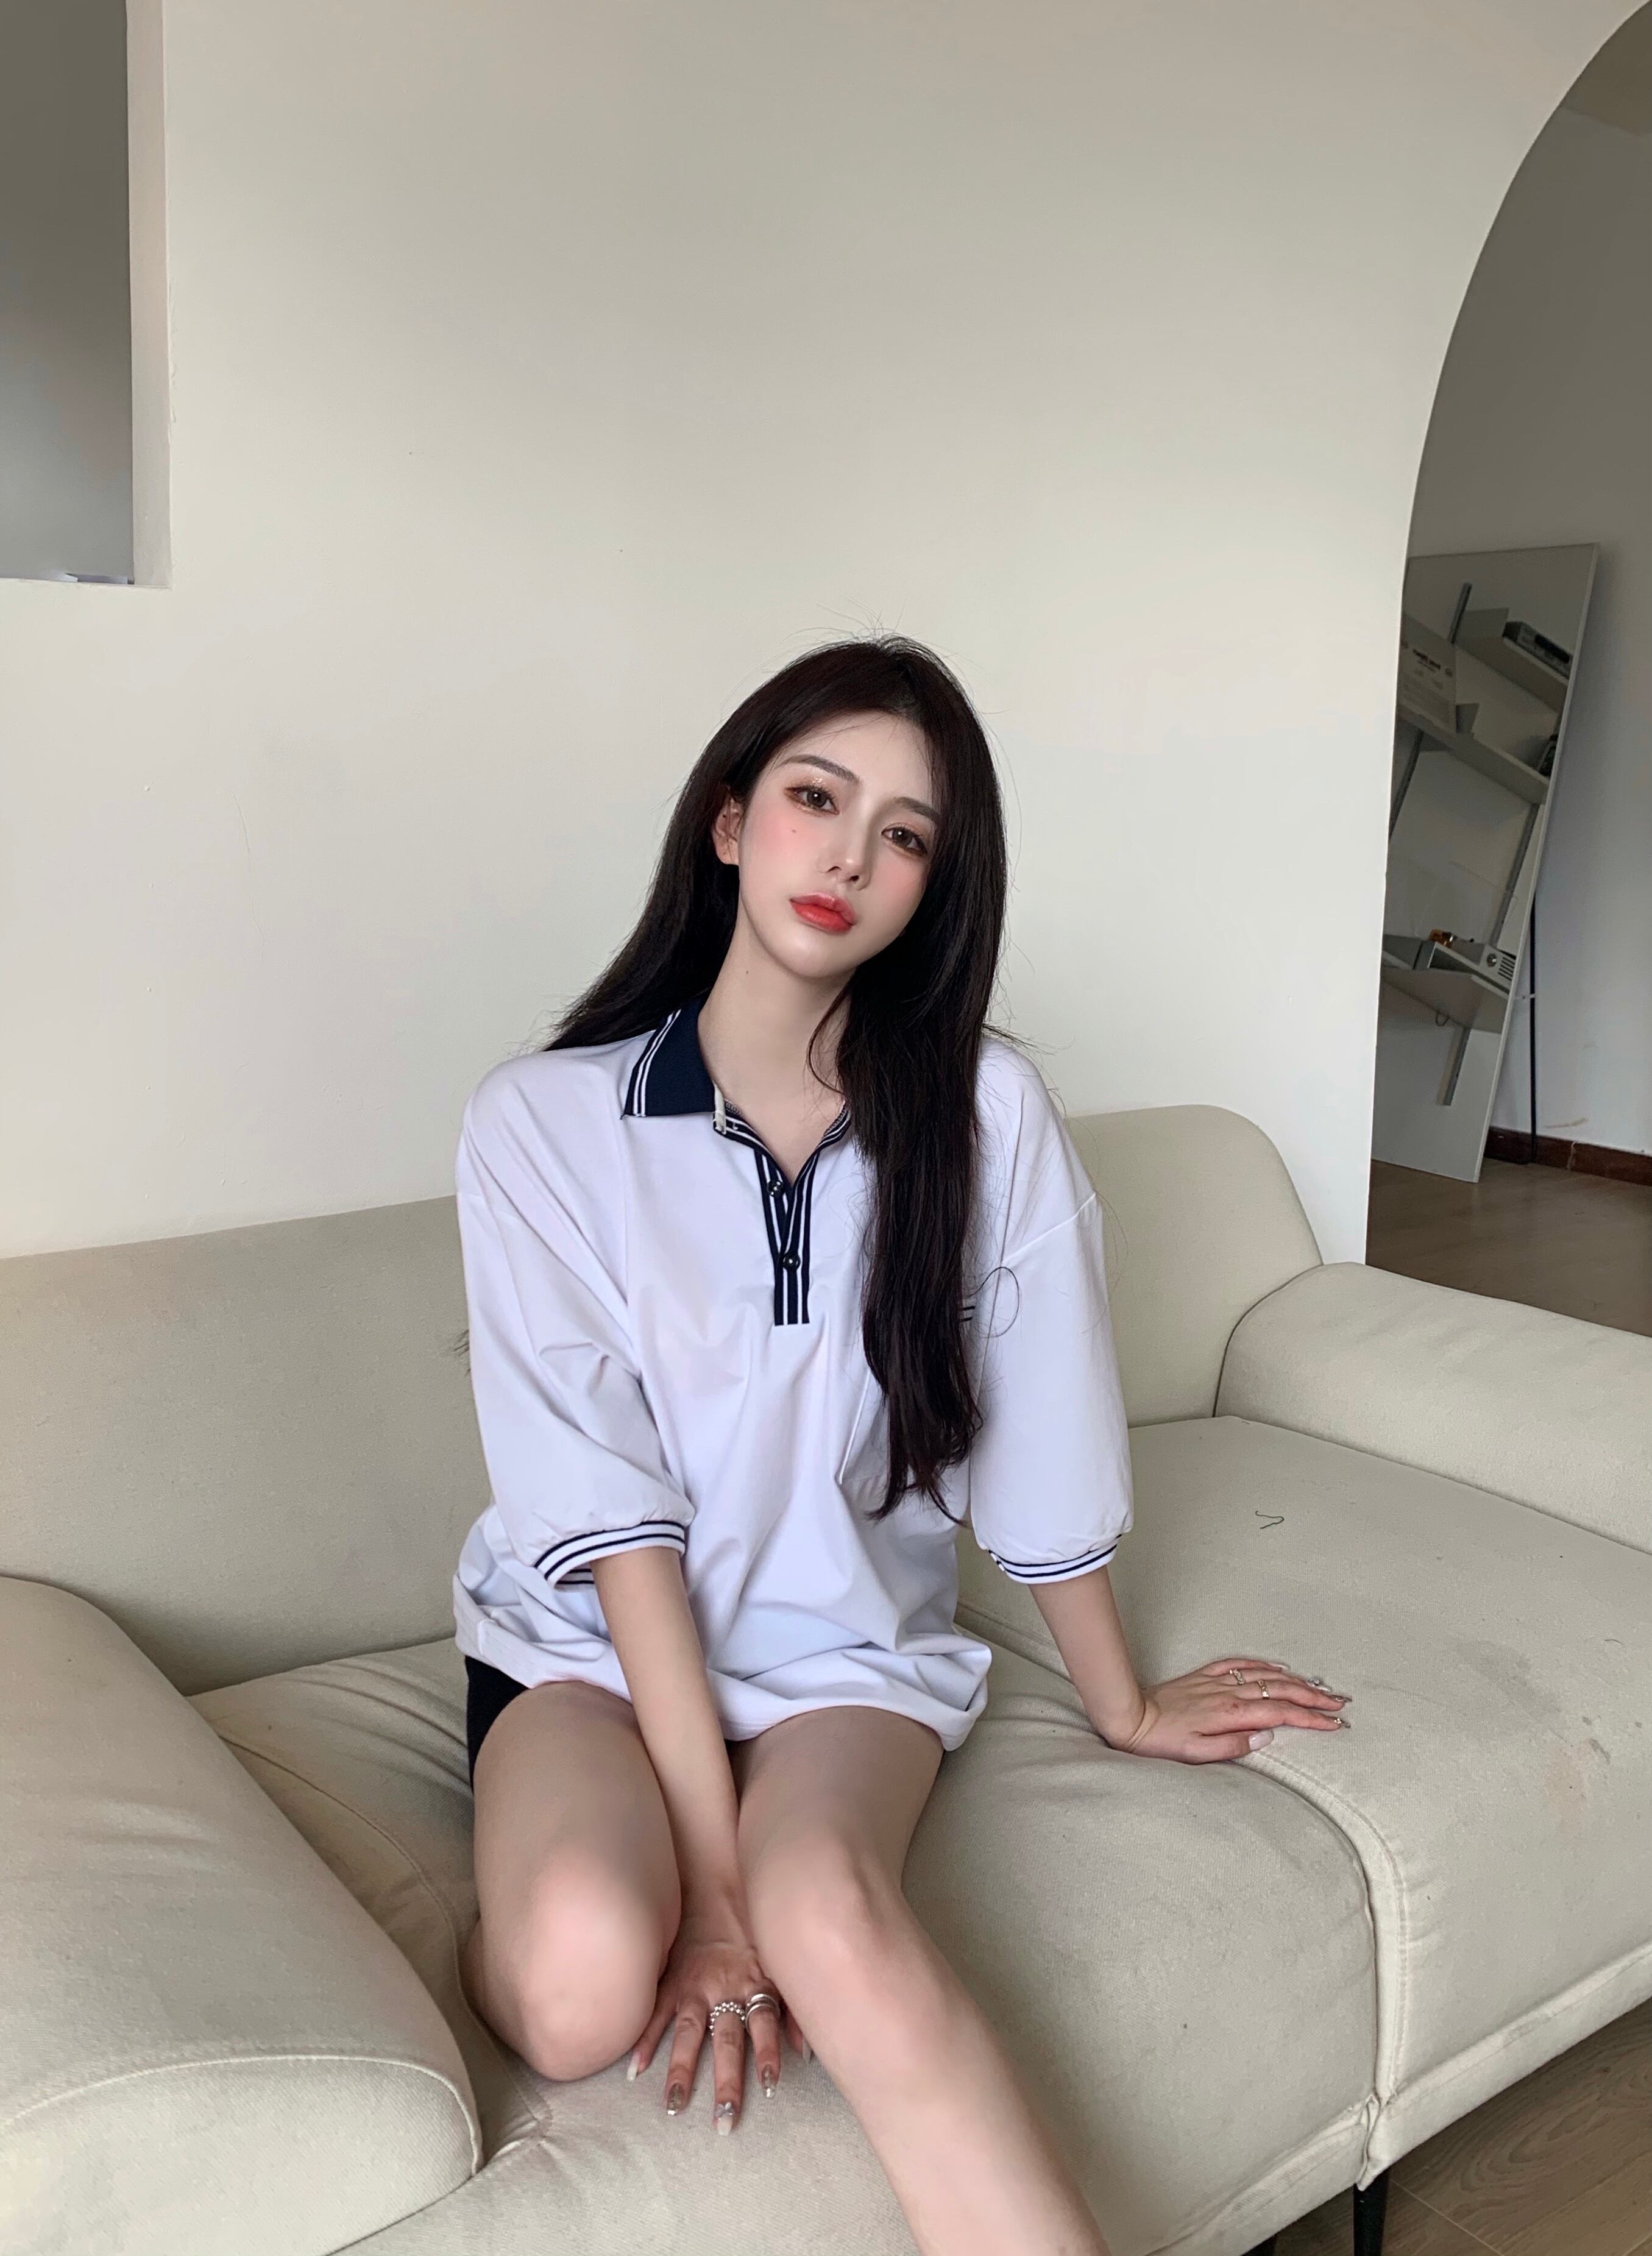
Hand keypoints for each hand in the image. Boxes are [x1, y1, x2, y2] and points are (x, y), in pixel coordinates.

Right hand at [628, 1898, 805, 2131]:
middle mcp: (725, 1990)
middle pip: (727, 2040)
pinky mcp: (670, 1984)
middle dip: (727, 2080)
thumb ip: (795, 2006)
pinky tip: (635, 2071)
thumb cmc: (754, 1932)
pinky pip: (655, 2015)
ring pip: (688, 2033)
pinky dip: (645, 2043)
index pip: (765, 2022)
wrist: (716, 1890)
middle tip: (725, 2120)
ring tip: (674, 2107)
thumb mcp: (780, 1962)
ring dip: (681, 2071)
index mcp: (755, 1985)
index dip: (769, 2051)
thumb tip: (808, 2050)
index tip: (772, 2086)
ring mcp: (694, 1988)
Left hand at [1103, 1655, 1349, 1762]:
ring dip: (1296, 1681)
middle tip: (1340, 1703)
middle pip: (1281, 1691)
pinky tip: (1277, 1666)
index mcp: (1231, 1714)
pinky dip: (1263, 1664)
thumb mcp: (1197, 1754)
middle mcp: (1229, 1693)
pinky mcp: (1206, 1676)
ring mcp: (1218, 1681)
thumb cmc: (1162, 1741)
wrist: (1132, 1716)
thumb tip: (1267, 1736)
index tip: (1334, 1723)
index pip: (1281, 1714)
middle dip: (1314, 1697)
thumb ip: (1234, 1745)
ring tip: (1320, 1687)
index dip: (1311, 1719)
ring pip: (1266, 1676)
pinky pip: (1241, 1664)